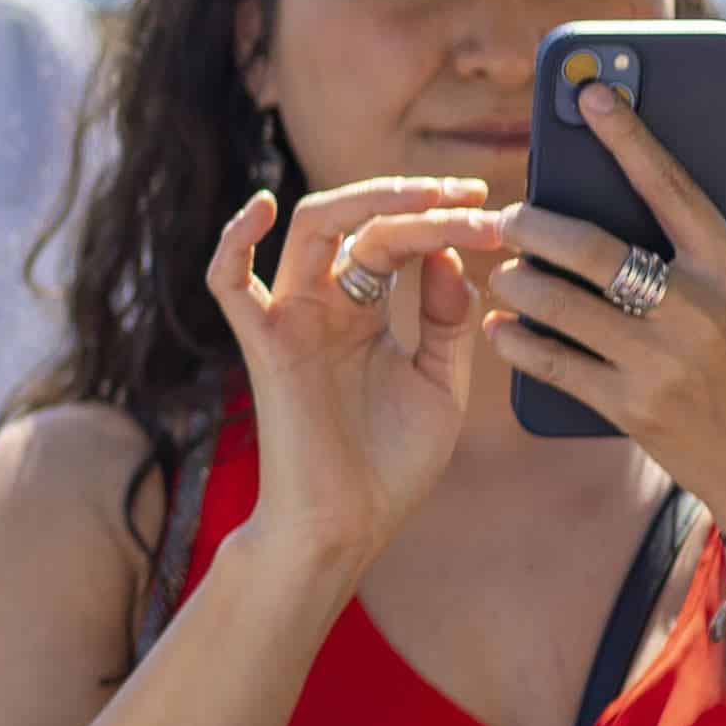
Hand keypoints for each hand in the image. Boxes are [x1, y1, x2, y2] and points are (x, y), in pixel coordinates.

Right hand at [204, 176, 498, 582]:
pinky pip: (228, 284)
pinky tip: (259, 207)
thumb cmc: (389, 467)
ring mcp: (291, 320)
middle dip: (418, 199)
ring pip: (314, 229)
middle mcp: (323, 306)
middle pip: (362, 222)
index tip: (497, 216)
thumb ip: (446, 320)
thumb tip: (446, 254)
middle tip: (474, 198)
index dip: (445, 220)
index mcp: (362, 313)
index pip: (397, 238)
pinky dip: (232, 240)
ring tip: (433, 196)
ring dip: (372, 199)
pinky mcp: (264, 346)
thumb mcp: (441, 384)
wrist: (349, 528)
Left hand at [407, 94, 725, 530]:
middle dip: (534, 226)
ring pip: (560, 304)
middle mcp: (697, 308)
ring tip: (503, 272)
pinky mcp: (632, 408)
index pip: (671, 184)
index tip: (590, 93)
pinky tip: (497, 326)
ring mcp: (661, 360)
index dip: (627, 134)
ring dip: (516, 282)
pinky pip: (554, 364)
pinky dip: (516, 342)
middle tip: (507, 217)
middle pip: (591, 247)